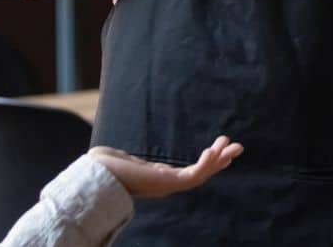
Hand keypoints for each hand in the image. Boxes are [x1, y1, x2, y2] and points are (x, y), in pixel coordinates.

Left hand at [89, 136, 243, 198]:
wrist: (94, 173)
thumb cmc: (102, 166)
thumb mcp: (122, 158)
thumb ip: (127, 158)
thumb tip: (113, 153)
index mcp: (158, 178)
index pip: (188, 172)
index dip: (206, 163)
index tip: (217, 149)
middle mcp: (166, 184)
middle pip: (200, 174)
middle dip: (219, 161)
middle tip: (237, 147)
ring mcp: (167, 185)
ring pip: (200, 175)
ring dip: (218, 161)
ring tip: (232, 146)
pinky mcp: (166, 183)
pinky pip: (192, 175)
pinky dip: (205, 164)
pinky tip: (214, 151)